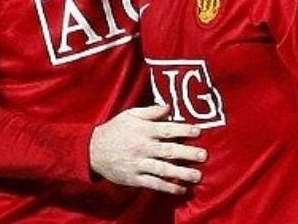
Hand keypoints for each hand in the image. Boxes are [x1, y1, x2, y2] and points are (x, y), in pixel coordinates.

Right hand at [90, 104, 206, 193]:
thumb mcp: (130, 115)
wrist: (93, 150)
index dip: (183, 130)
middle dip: (187, 153)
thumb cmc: (115, 130)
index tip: (198, 132)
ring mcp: (139, 164)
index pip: (167, 130)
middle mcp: (143, 147)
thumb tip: (169, 107)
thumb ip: (151, 111)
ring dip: (181, 173)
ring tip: (198, 175)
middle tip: (204, 155)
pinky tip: (181, 189)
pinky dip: (167, 187)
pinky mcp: (135, 178)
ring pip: (163, 169)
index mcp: (143, 130)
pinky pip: (153, 183)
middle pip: (168, 150)